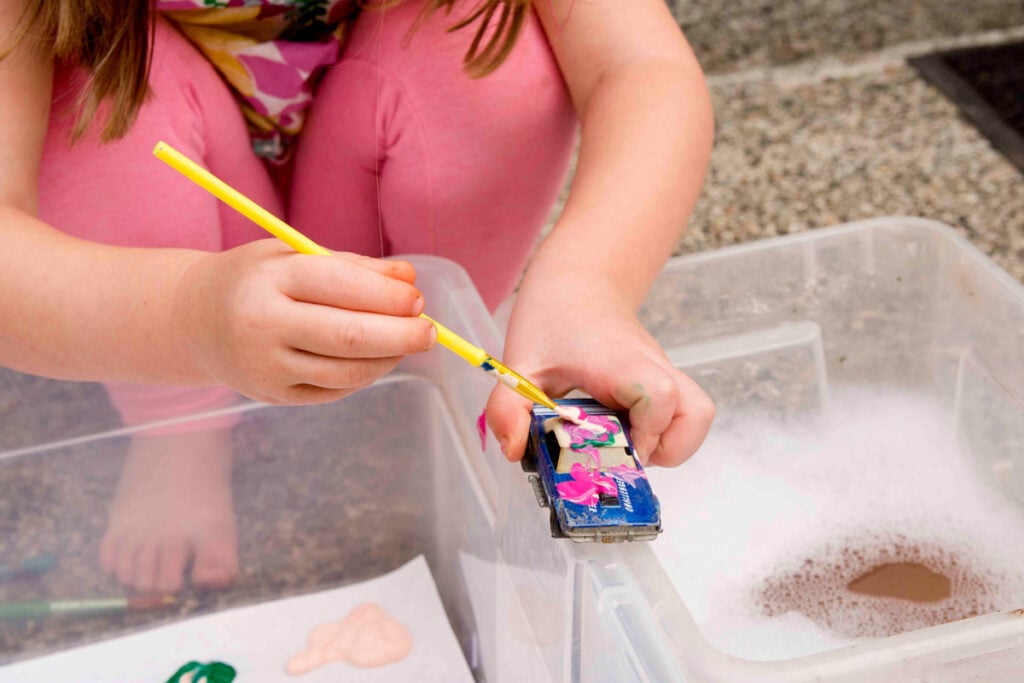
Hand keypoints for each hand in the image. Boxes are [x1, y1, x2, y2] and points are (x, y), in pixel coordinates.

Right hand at [177, 239, 435, 403]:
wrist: (194, 320)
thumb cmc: (257, 280)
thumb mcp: (295, 256)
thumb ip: (354, 267)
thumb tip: (409, 281)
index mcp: (268, 280)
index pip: (340, 288)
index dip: (387, 297)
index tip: (418, 299)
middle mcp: (262, 327)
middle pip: (347, 338)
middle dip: (400, 335)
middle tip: (429, 331)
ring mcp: (266, 368)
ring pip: (346, 372)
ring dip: (389, 359)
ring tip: (408, 342)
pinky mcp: (274, 396)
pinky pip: (335, 390)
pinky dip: (366, 374)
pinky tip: (378, 358)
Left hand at [485, 273, 713, 467]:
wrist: (579, 282)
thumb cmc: (553, 319)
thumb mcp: (521, 363)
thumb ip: (508, 407)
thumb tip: (513, 449)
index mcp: (621, 362)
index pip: (658, 396)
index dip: (642, 434)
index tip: (611, 447)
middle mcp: (653, 367)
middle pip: (695, 413)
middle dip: (666, 449)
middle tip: (623, 454)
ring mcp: (663, 374)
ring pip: (697, 416)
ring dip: (670, 444)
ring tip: (627, 446)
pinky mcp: (663, 381)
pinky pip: (682, 414)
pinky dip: (664, 434)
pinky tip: (625, 432)